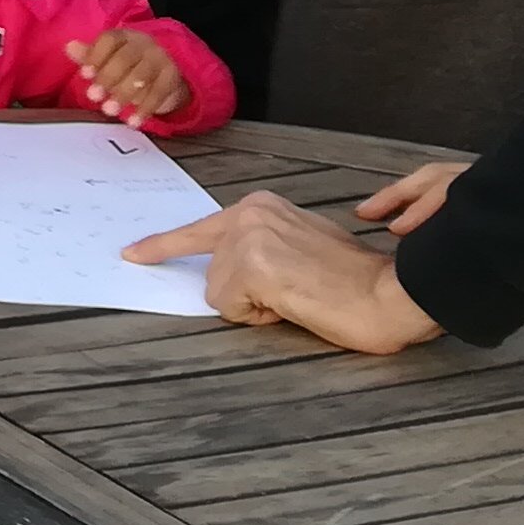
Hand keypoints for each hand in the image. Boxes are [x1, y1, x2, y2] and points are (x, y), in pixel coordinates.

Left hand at [66, 29, 186, 122]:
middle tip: (93, 97)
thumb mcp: (107, 59)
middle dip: (107, 78)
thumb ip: (88, 56)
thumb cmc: (127, 65)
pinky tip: (132, 121)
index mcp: (124, 36)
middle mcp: (143, 44)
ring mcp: (160, 59)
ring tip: (109, 110)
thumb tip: (69, 46)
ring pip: (142, 75)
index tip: (84, 74)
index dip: (95, 56)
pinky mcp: (172, 77)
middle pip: (125, 58)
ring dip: (124, 94)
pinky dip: (145, 109)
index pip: (109, 40)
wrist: (165, 72)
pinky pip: (159, 93)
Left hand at [124, 189, 441, 351]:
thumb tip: (236, 272)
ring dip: (255, 307)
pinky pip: (231, 309)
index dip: (163, 246)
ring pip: (219, 294)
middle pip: (212, 273)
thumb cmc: (354, 281)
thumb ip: (264, 249)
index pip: (200, 229)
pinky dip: (260, 317)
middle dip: (243, 295)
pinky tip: (294, 304)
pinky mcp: (252, 266)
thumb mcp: (302, 248)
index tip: (131, 253)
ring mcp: (249, 237)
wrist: (391, 293)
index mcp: (261, 207)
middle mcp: (250, 213)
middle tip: (294, 292)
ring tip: (300, 297)